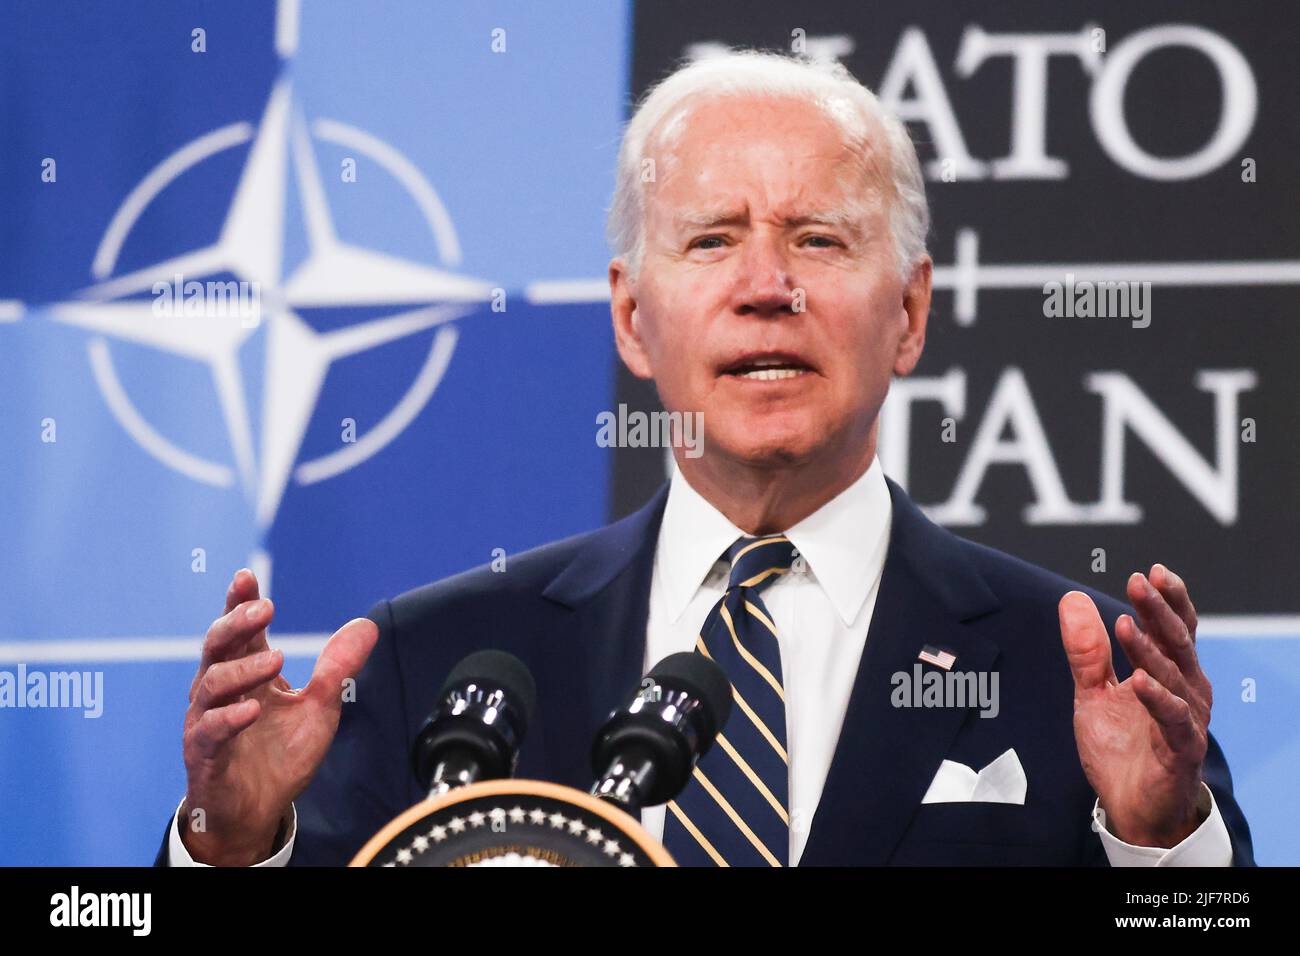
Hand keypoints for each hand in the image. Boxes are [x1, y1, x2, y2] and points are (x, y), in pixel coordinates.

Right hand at [180, 569, 377, 864]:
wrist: (258, 811)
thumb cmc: (281, 756)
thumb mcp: (319, 708)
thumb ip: (336, 668)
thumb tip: (367, 625)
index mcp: (247, 673)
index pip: (240, 630)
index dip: (239, 603)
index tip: (246, 577)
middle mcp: (221, 691)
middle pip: (217, 645)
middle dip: (237, 623)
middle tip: (266, 609)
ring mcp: (207, 719)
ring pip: (210, 682)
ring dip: (242, 669)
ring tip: (275, 661)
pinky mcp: (204, 753)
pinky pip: (208, 729)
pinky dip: (229, 718)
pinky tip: (252, 711)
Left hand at [1058, 565, 1211, 847]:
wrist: (1131, 807)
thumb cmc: (1121, 747)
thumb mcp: (1092, 693)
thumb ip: (1086, 650)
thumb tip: (1071, 598)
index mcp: (1168, 673)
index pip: (1174, 628)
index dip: (1166, 600)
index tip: (1150, 572)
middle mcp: (1185, 691)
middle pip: (1178, 642)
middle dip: (1158, 611)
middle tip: (1138, 582)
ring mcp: (1187, 719)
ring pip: (1174, 676)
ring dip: (1149, 649)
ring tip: (1124, 624)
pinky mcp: (1182, 749)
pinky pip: (1174, 719)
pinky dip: (1158, 698)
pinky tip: (1140, 681)